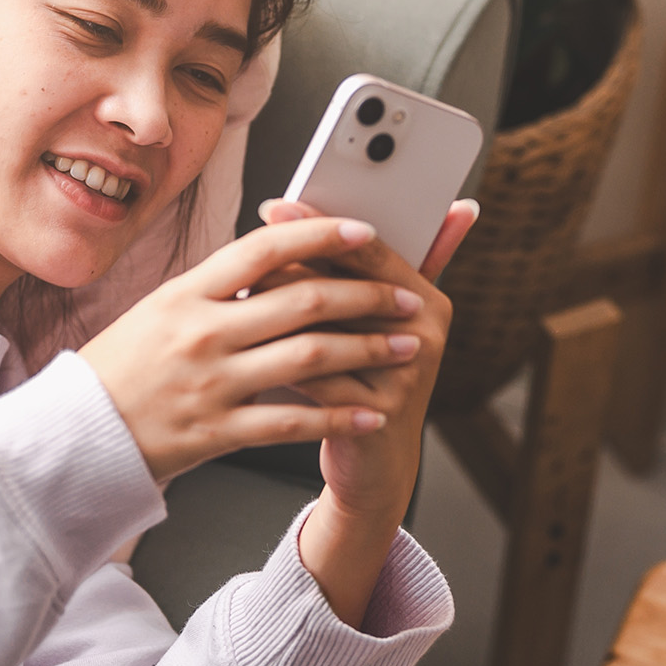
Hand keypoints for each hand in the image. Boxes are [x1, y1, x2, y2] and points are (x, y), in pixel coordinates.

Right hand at [77, 216, 423, 482]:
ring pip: (310, 357)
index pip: (264, 249)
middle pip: (302, 301)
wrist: (77, 436)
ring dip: (368, 350)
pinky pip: (292, 421)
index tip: (364, 231)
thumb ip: (217, 288)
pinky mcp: (217, 432)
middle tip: (406, 296)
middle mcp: (202, 333)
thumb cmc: (123, 369)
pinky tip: (370, 415)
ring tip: (406, 347)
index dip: (319, 235)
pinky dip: (338, 417)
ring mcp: (211, 383)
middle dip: (367, 296)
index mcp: (187, 294)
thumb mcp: (160, 311)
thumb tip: (274, 256)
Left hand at [260, 198, 478, 625]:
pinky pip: (319, 382)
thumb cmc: (362, 378)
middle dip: (290, 266)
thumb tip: (394, 203)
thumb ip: (372, 263)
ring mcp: (406, 377)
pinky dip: (278, 364)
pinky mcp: (379, 415)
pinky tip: (247, 352)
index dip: (319, 226)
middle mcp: (426, 333)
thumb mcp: (374, 320)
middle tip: (241, 256)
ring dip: (278, 314)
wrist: (375, 461)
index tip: (275, 205)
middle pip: (348, 286)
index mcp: (427, 297)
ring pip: (330, 332)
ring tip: (238, 300)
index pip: (372, 248)